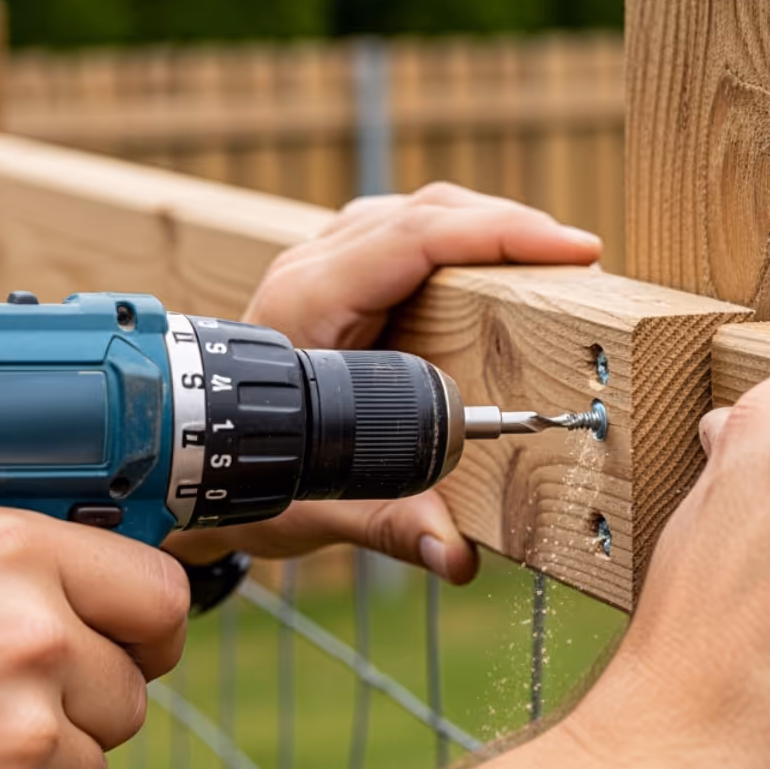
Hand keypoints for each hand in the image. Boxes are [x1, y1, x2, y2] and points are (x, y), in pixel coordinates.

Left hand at [166, 184, 601, 581]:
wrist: (190, 462)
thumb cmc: (248, 479)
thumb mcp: (320, 507)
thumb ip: (394, 527)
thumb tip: (459, 557)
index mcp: (309, 305)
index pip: (415, 240)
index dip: (497, 235)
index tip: (567, 250)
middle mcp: (312, 269)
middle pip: (425, 211)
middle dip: (509, 225)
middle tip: (579, 258)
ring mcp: (322, 264)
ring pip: (418, 211)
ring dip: (488, 225)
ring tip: (551, 258)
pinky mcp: (338, 274)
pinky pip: (408, 231)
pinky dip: (463, 237)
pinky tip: (499, 264)